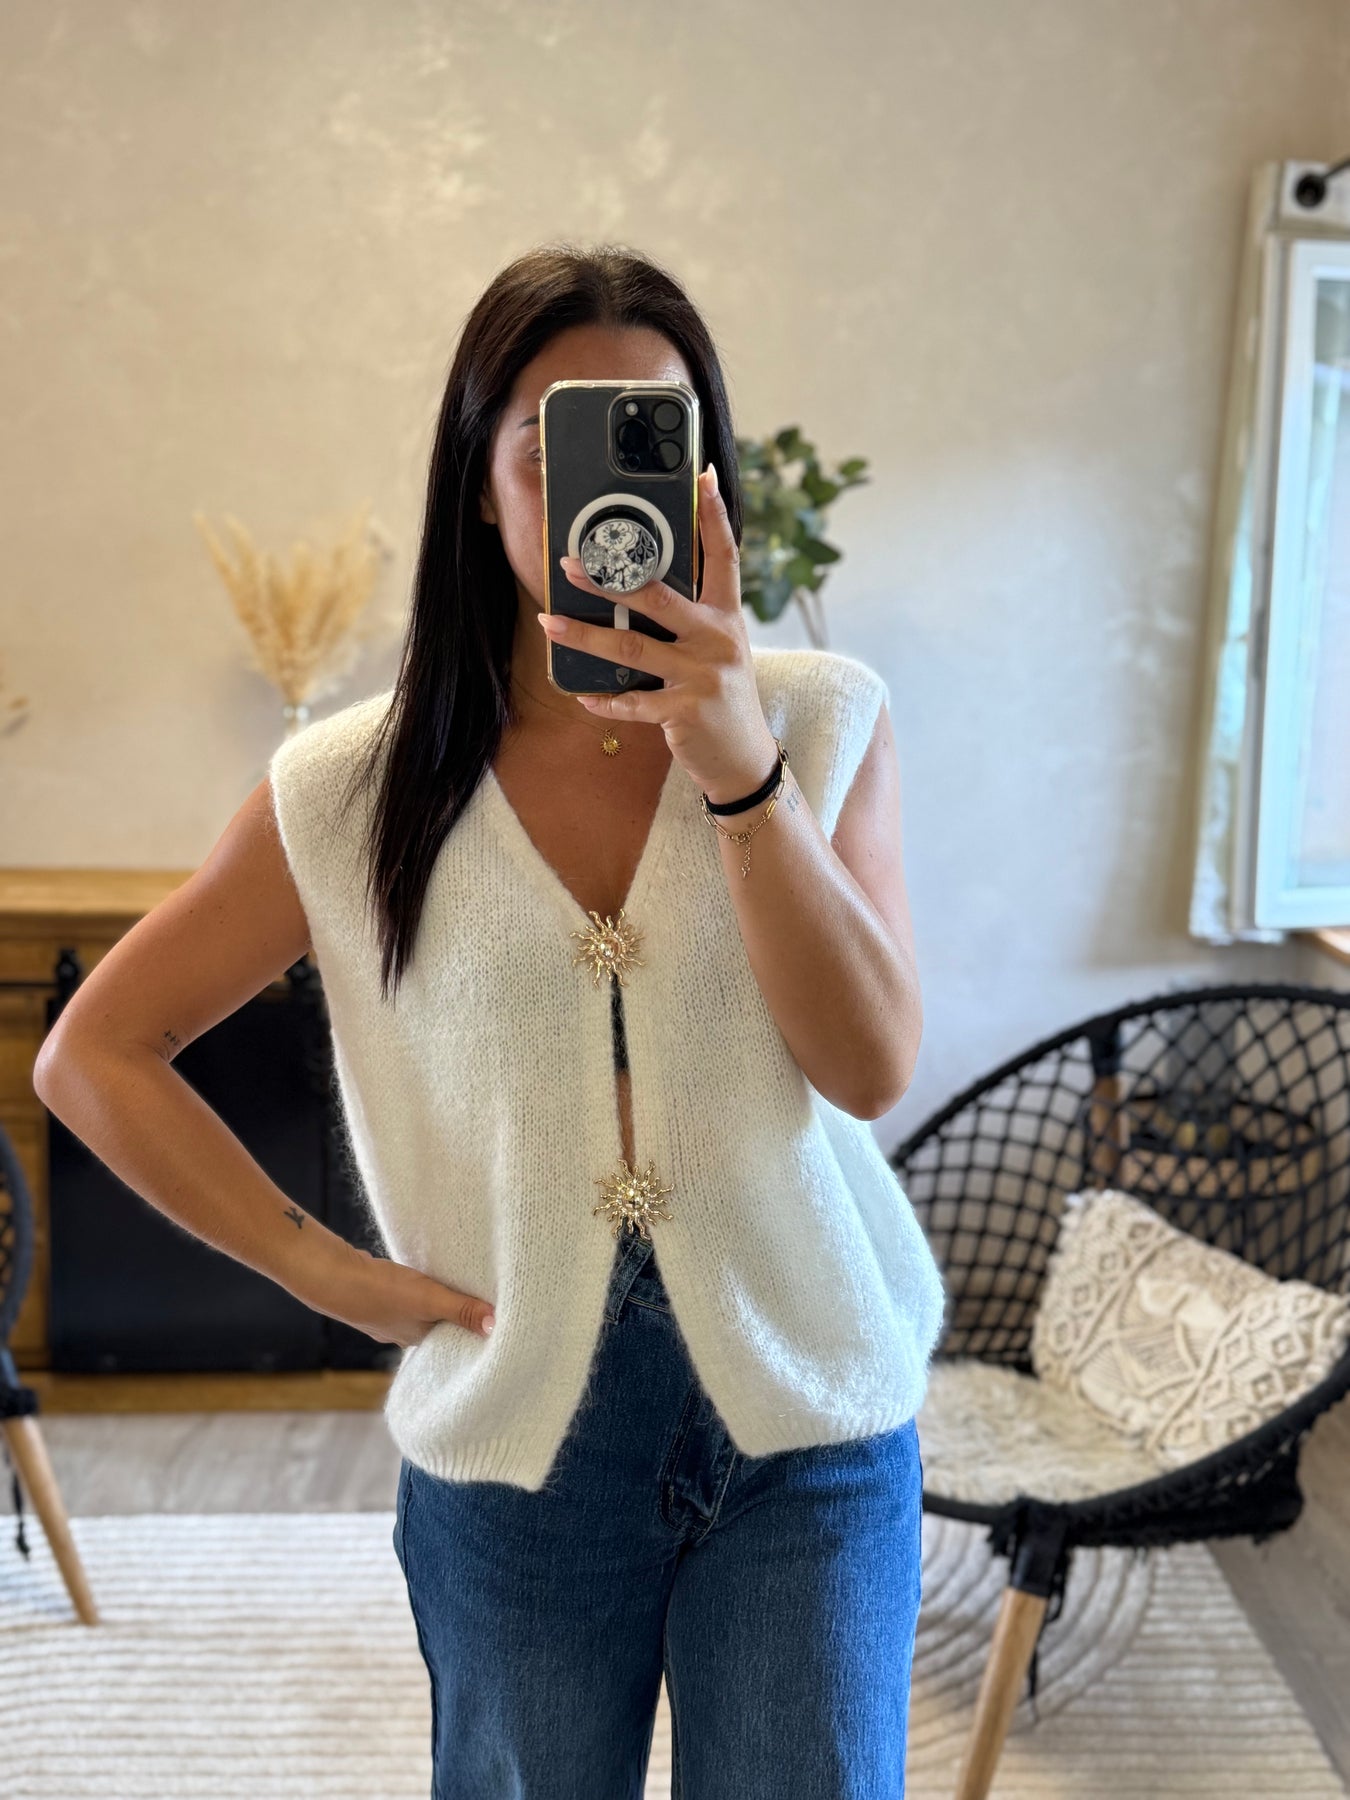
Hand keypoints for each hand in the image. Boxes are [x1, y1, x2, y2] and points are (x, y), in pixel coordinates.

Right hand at [292, 1236, 494, 1348]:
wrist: (330, 1276)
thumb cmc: (380, 1291)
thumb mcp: (428, 1299)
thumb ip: (462, 1310)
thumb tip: (497, 1326)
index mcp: (419, 1341)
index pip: (454, 1343)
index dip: (473, 1334)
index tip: (498, 1324)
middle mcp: (404, 1334)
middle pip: (440, 1328)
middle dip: (459, 1317)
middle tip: (487, 1302)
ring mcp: (388, 1316)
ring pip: (423, 1313)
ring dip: (440, 1303)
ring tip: (462, 1288)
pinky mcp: (377, 1296)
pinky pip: (407, 1297)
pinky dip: (420, 1291)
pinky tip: (425, 1278)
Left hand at [537, 463, 780, 806]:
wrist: (744, 759)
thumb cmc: (722, 697)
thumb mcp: (718, 650)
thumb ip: (690, 620)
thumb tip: (638, 588)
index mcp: (727, 616)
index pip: (724, 555)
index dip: (713, 514)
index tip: (703, 475)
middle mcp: (718, 638)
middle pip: (659, 596)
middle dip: (610, 578)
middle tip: (569, 563)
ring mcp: (701, 675)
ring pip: (631, 648)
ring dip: (584, 635)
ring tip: (548, 623)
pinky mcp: (684, 711)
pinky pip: (631, 701)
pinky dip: (604, 700)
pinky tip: (582, 695)